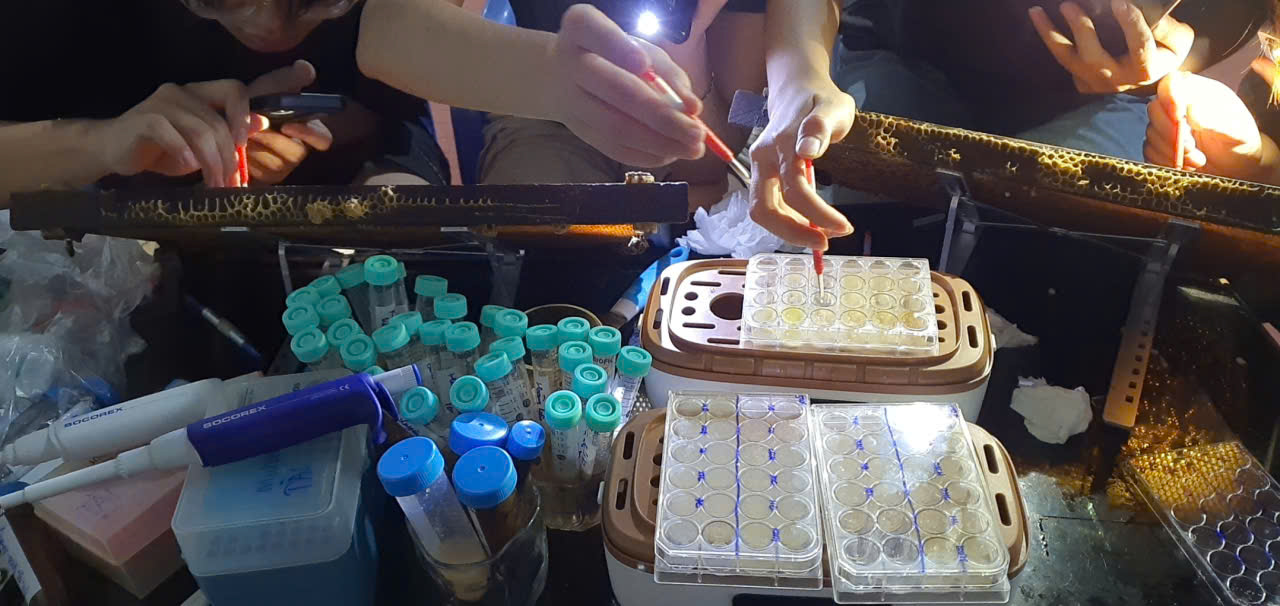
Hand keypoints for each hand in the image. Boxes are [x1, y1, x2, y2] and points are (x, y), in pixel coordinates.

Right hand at [93, 60, 316, 186]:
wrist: (113, 151)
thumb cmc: (162, 149)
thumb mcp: (201, 144)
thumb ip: (228, 133)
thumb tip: (262, 122)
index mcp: (199, 93)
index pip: (234, 89)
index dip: (244, 114)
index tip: (245, 145)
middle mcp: (182, 92)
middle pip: (218, 122)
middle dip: (229, 157)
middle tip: (232, 184)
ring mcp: (161, 103)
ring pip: (200, 131)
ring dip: (212, 162)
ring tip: (216, 185)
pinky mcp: (143, 119)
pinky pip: (171, 133)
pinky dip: (184, 152)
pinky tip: (189, 166)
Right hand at [550, 4, 705, 166]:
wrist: (562, 77)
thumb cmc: (613, 57)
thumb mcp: (639, 48)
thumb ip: (666, 72)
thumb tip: (692, 108)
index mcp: (581, 28)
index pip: (592, 29)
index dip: (618, 47)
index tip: (644, 64)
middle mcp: (570, 62)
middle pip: (615, 89)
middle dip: (661, 115)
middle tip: (697, 133)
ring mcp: (570, 101)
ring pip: (617, 127)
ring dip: (660, 142)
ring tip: (693, 149)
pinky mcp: (578, 131)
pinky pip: (614, 148)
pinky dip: (647, 154)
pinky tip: (672, 153)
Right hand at [748, 79, 855, 249]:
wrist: (797, 88)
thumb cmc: (820, 98)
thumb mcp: (832, 106)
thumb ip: (820, 127)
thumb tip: (808, 150)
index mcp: (779, 143)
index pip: (794, 189)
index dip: (817, 214)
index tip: (844, 227)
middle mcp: (762, 158)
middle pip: (763, 209)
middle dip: (793, 233)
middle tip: (824, 243)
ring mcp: (759, 168)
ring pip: (763, 211)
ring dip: (790, 230)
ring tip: (822, 235)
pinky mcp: (763, 175)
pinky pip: (769, 205)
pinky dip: (788, 220)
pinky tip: (811, 223)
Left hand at [1029, 0, 1192, 93]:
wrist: (1151, 72)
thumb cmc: (1165, 51)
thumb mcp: (1177, 39)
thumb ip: (1166, 28)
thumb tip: (1142, 12)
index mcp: (1145, 71)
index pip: (1139, 49)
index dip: (1131, 25)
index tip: (1120, 3)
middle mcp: (1116, 80)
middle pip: (1093, 57)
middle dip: (1080, 30)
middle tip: (1069, 4)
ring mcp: (1094, 82)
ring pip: (1068, 59)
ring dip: (1050, 34)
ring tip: (1036, 11)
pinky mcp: (1080, 79)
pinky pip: (1062, 56)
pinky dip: (1050, 37)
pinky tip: (1039, 17)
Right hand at [1143, 67, 1278, 182]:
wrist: (1238, 161)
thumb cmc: (1240, 137)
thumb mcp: (1236, 127)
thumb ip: (1215, 119)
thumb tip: (1192, 111)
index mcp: (1196, 91)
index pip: (1170, 83)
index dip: (1169, 98)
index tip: (1179, 118)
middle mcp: (1177, 105)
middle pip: (1154, 110)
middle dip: (1171, 133)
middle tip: (1193, 147)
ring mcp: (1166, 125)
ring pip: (1151, 134)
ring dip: (1173, 152)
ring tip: (1198, 159)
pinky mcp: (1159, 144)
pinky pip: (1150, 152)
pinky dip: (1167, 161)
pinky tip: (1187, 165)